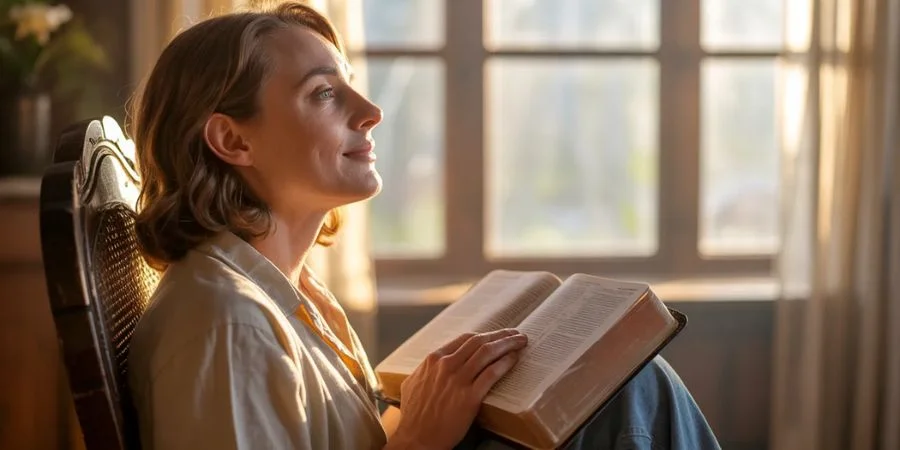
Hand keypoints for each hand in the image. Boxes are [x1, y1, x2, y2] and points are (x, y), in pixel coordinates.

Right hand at [388, 329, 527, 448]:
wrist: (417, 438)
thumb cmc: (413, 416)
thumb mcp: (412, 383)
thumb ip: (425, 370)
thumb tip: (432, 366)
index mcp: (434, 359)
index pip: (465, 339)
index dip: (484, 335)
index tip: (496, 335)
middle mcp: (446, 365)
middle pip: (479, 341)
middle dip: (501, 335)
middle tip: (515, 334)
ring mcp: (458, 379)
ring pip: (488, 352)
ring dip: (508, 344)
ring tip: (520, 342)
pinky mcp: (469, 396)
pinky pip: (492, 373)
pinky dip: (506, 363)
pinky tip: (514, 359)